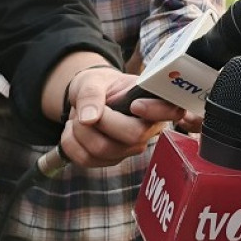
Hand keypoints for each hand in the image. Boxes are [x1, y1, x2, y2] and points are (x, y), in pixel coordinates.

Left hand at [60, 67, 183, 167]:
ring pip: (104, 149)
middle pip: (133, 136)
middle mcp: (148, 128)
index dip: (156, 111)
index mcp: (154, 102)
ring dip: (80, 131)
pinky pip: (87, 159)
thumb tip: (89, 118)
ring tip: (79, 117)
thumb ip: (91, 94)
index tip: (135, 105)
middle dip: (101, 121)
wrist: (86, 100)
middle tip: (90, 108)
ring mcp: (131, 147)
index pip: (170, 110)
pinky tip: (75, 130)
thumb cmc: (99, 85)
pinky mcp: (113, 160)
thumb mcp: (93, 80)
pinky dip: (71, 143)